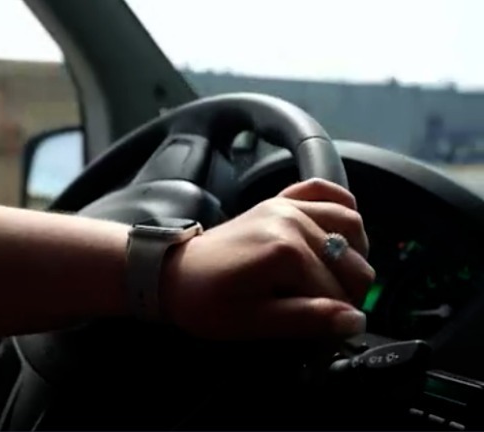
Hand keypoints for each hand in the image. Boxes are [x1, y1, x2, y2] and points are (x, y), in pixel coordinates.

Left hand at [160, 178, 374, 339]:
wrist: (173, 274)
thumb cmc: (207, 302)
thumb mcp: (253, 322)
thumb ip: (306, 319)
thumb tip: (354, 320)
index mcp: (285, 251)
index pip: (338, 292)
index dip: (336, 319)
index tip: (323, 335)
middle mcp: (292, 220)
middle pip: (351, 260)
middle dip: (347, 291)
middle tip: (326, 313)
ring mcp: (286, 205)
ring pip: (350, 224)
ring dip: (354, 254)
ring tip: (336, 280)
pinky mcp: (280, 200)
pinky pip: (323, 191)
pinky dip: (340, 207)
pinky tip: (338, 233)